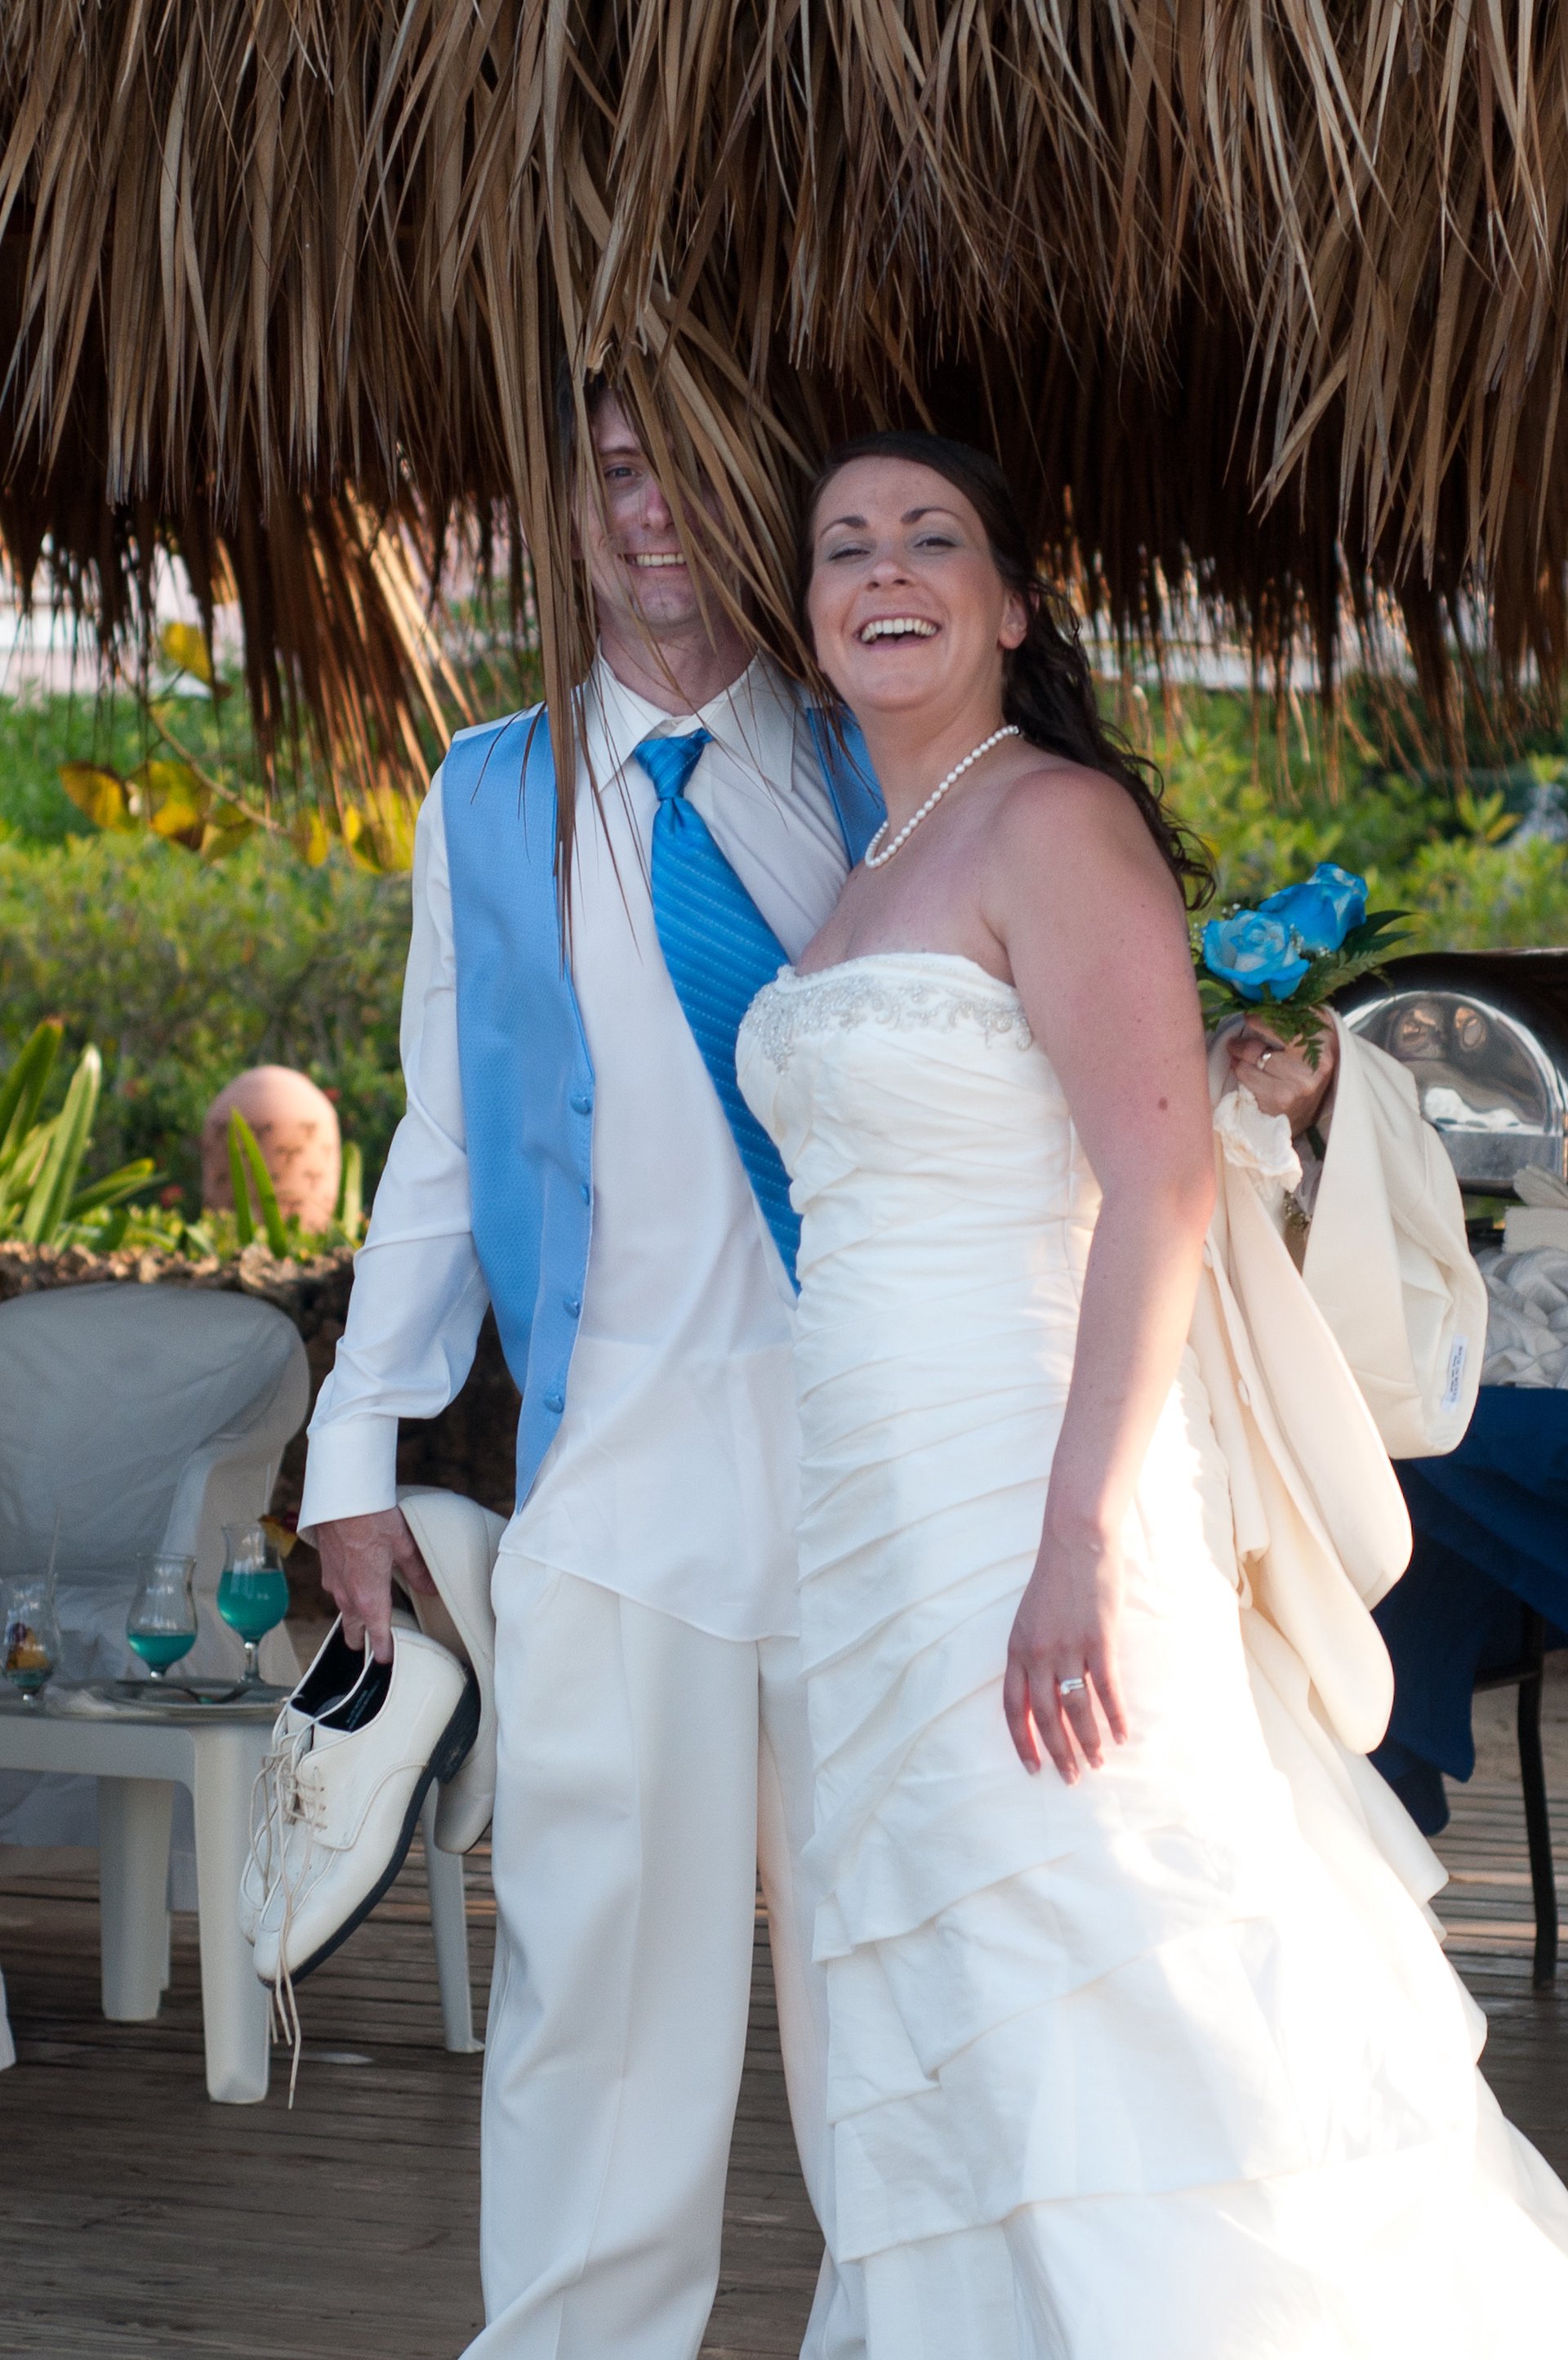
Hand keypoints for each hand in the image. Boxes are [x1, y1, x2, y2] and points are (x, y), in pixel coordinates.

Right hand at [316, 1506, 435, 1662]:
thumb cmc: (370, 1518)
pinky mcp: (326, 1567)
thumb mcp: (403, 1545)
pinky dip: (346, 1595)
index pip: (376, 1635)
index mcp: (369, 1596)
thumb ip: (416, 1570)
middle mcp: (347, 1594)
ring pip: (343, 1609)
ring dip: (354, 1616)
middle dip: (362, 1639)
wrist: (340, 1497)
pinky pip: (336, 1590)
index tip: (387, 1659)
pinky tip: (356, 1584)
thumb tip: (430, 1587)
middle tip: (373, 1644)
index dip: (384, 1649)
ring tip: (367, 1616)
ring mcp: (333, 1581)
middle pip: (353, 1629)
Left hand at [1003, 1521, 1129, 1780]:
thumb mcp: (1030, 1619)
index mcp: (1016, 1649)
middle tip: (1072, 1778)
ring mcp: (1068, 1648)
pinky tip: (1123, 1735)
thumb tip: (1043, 1691)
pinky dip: (1115, 1716)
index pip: (1014, 1709)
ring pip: (1076, 1709)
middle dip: (1059, 1753)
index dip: (1023, 1742)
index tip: (1033, 1769)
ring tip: (1099, 1763)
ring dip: (1089, 1741)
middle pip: (1045, 1717)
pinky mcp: (1098, 1641)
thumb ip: (1032, 1653)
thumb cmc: (1055, 1580)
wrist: (1076, 1542)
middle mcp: (1038, 1654)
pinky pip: (1106, 1690)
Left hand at [1227, 1017, 1336, 1135]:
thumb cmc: (1307, 1069)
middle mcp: (1314, 1065)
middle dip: (1241, 1042)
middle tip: (1235, 1041)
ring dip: (1238, 1058)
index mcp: (1324, 1043)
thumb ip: (1296, 1017)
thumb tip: (1266, 1001)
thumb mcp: (1312, 1038)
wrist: (1311, 1110)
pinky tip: (1244, 1071)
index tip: (1249, 1016)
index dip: (1261, 1019)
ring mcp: (1298, 1085)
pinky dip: (1241, 1073)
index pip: (1284, 1024)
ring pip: (1251, 1062)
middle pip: (1260, 1046)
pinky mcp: (1281, 1101)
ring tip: (1237, 1056)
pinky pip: (1247, 1079)